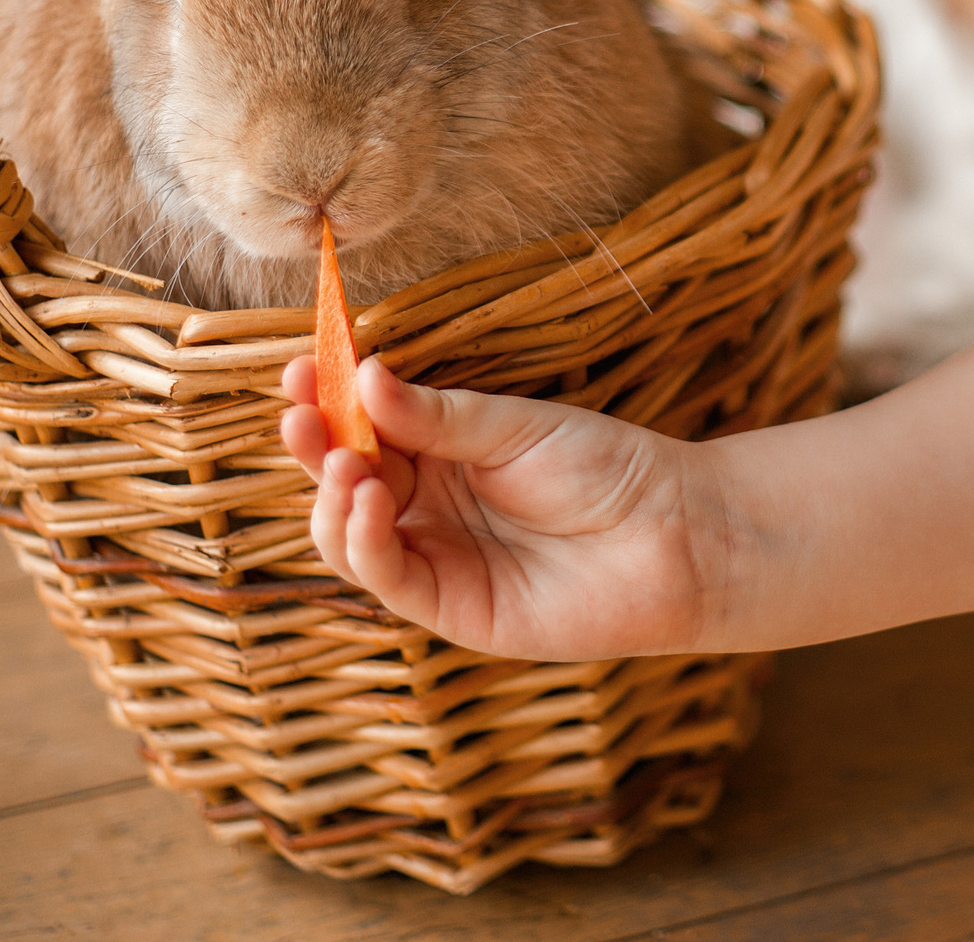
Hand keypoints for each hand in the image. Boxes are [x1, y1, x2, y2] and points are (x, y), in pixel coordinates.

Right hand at [277, 357, 724, 659]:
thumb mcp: (515, 427)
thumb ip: (437, 414)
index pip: (366, 425)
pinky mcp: (449, 606)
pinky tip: (365, 499)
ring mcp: (436, 555)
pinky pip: (385, 575)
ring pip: (347, 532)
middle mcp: (430, 503)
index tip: (300, 366)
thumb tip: (363, 375)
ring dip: (331, 495)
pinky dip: (362, 538)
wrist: (674, 536)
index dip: (328, 400)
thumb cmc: (607, 469)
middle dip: (315, 445)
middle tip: (299, 413)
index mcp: (444, 451)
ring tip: (343, 460)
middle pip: (344, 477)